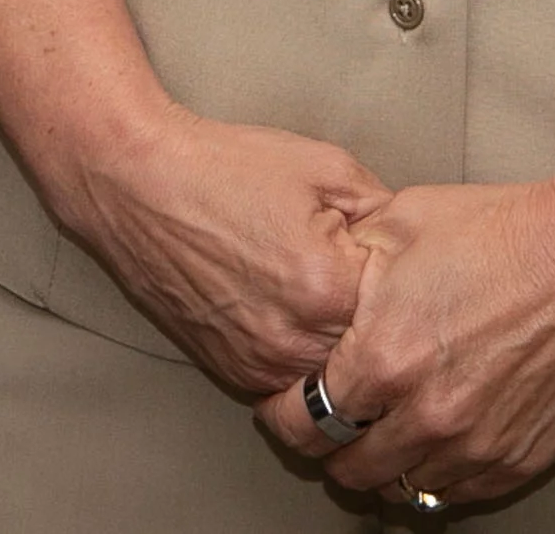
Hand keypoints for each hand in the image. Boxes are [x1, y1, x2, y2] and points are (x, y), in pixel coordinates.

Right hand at [37, 101, 394, 402]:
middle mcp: (295, 341)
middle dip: (377, 324)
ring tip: (327, 300)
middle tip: (363, 282)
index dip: (405, 285)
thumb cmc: (225, 168)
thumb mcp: (325, 167)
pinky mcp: (233, 374)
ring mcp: (260, 365)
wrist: (137, 182)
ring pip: (334, 384)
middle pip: (372, 356)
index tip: (399, 266)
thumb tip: (417, 249)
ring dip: (341, 352)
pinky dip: (303, 362)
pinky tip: (295, 316)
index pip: (402, 310)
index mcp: (328, 289)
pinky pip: (292, 387)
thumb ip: (384, 213)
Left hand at [251, 174, 554, 508]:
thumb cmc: (506, 231)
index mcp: (385, 357)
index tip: (283, 404)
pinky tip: (433, 438)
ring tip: (384, 428)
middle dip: (328, 445)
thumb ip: (344, 269)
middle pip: (345, 468)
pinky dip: (435, 473)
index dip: (281, 414)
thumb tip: (310, 293)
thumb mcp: (399, 224)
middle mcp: (426, 415)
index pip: (301, 422)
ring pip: (399, 488)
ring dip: (383, 464)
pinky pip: (455, 494)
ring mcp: (476, 446)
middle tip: (331, 420)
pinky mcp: (519, 462)